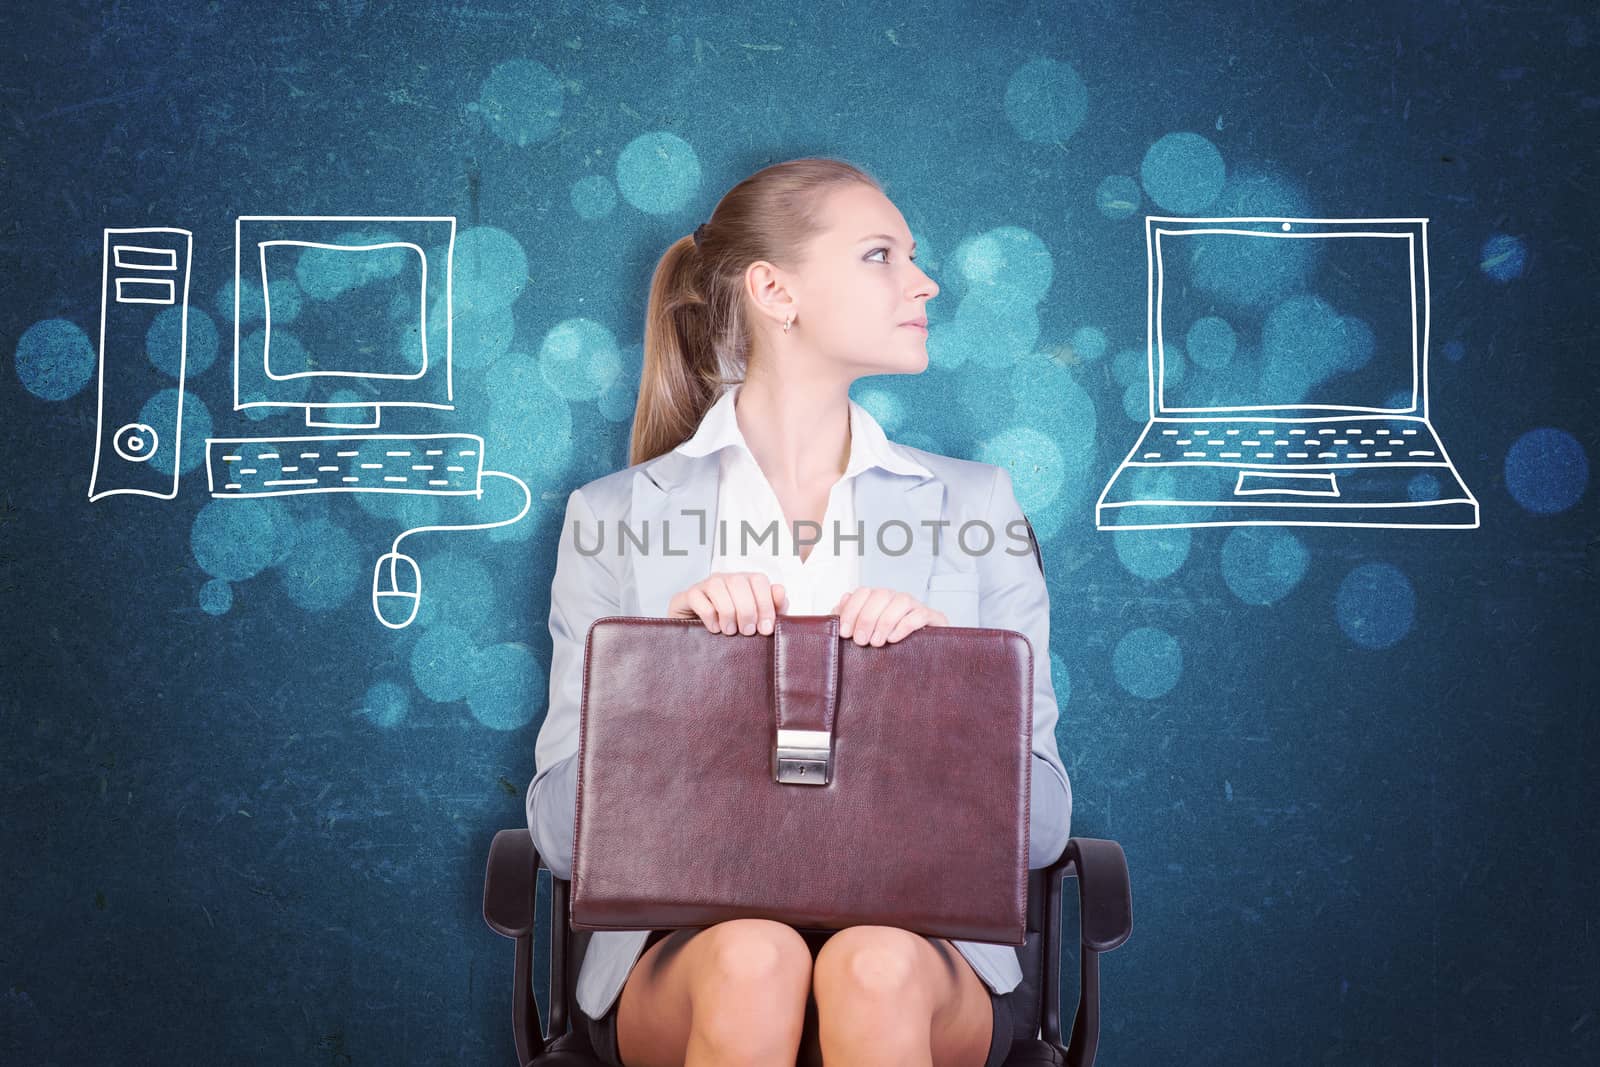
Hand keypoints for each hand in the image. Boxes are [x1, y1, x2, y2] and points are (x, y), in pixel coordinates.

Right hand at [668, 571, 787, 635]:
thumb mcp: (757, 620)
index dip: (765, 604)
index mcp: (745, 581)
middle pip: (739, 583)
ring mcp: (706, 585)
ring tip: (730, 631)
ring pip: (718, 587)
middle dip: (747, 611)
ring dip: (728, 612)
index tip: (765, 629)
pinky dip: (709, 616)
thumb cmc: (733, 626)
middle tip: (747, 632)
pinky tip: (714, 628)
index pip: (759, 580)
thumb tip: (781, 592)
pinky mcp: (689, 595)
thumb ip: (774, 607)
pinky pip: (699, 599)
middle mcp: (726, 578)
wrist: (699, 635)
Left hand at [832, 587, 948, 645]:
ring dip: (885, 622)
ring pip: (901, 601)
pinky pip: (920, 615)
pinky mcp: (932, 618)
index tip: (845, 632)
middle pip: (880, 595)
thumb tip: (841, 604)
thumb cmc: (888, 645)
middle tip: (860, 641)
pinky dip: (904, 626)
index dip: (851, 611)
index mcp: (879, 600)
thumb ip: (849, 618)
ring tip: (877, 643)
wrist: (923, 659)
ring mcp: (915, 606)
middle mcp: (896, 599)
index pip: (863, 592)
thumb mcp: (865, 634)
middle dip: (866, 618)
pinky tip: (893, 639)